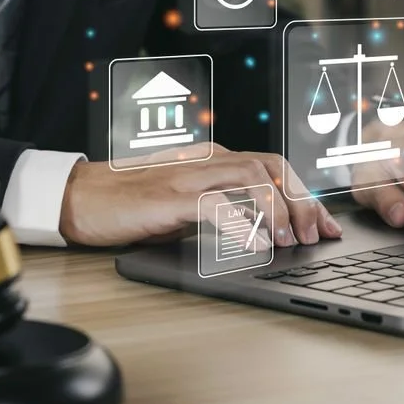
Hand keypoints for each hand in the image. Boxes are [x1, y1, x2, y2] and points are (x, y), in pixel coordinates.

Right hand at [59, 143, 342, 247]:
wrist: (78, 198)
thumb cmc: (128, 203)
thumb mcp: (184, 203)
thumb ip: (220, 206)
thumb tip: (260, 231)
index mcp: (213, 158)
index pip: (274, 167)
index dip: (305, 195)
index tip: (325, 224)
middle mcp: (207, 160)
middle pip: (273, 169)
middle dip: (303, 202)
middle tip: (317, 235)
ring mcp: (190, 176)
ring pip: (253, 179)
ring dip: (280, 211)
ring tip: (290, 240)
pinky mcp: (170, 197)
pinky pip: (217, 205)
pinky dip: (244, 225)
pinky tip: (258, 244)